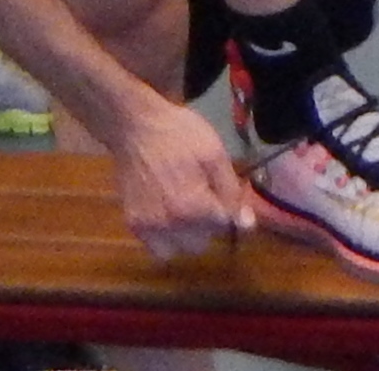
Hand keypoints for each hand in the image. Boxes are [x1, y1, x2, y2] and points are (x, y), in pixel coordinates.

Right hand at [106, 90, 255, 263]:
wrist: (136, 128)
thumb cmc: (180, 135)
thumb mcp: (215, 155)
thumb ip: (231, 192)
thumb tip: (246, 224)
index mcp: (193, 206)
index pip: (225, 226)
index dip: (230, 209)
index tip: (225, 194)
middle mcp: (169, 225)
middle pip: (203, 243)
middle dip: (209, 225)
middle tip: (204, 199)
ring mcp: (148, 228)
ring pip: (179, 250)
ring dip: (188, 236)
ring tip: (186, 209)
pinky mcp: (132, 224)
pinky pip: (156, 248)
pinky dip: (166, 239)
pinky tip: (169, 216)